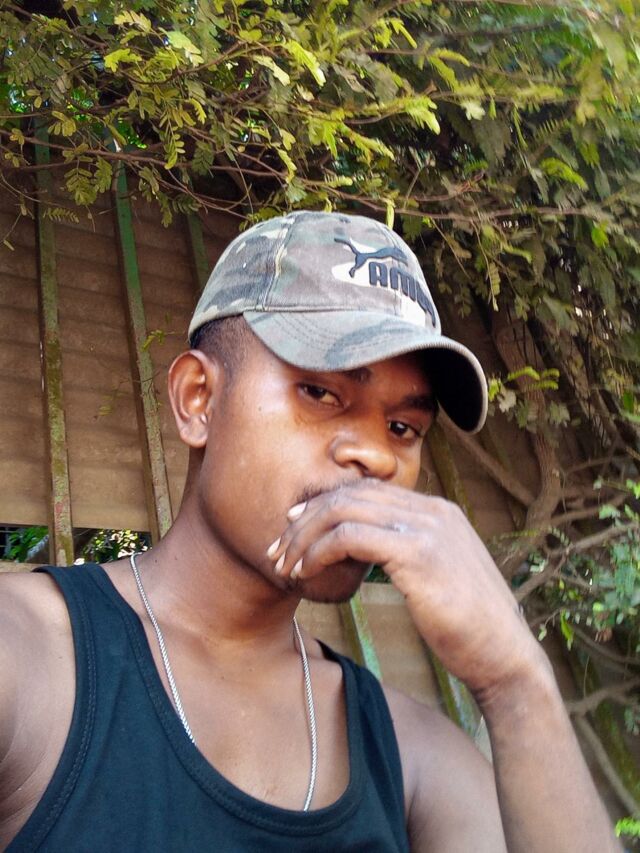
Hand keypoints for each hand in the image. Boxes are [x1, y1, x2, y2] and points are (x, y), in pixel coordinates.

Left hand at [267, 479, 539, 695]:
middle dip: (306, 519)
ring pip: (344, 510)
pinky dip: (319, 551)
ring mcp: (428, 528)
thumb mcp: (437, 579)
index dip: (324, 507)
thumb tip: (367, 553)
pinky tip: (305, 573)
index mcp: (438, 512)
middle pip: (351, 495)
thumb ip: (407, 555)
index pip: (367, 491)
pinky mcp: (418, 553)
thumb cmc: (468, 629)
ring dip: (305, 536)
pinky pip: (350, 537)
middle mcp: (433, 511)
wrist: (505, 658)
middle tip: (278, 549)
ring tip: (285, 564)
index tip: (295, 531)